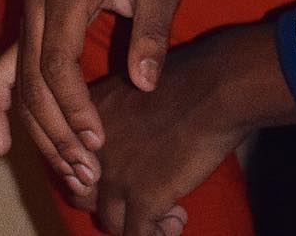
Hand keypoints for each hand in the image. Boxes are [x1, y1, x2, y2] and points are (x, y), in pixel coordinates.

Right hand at [0, 0, 184, 188]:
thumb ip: (152, 30)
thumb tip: (144, 84)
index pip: (56, 64)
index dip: (73, 107)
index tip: (97, 138)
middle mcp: (37, 4)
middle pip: (31, 82)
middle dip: (56, 130)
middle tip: (86, 168)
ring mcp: (28, 12)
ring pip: (18, 82)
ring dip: (37, 127)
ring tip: (66, 166)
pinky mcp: (30, 19)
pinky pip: (5, 68)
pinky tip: (2, 142)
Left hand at [67, 24, 295, 235]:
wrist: (221, 85)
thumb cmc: (194, 75)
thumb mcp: (139, 85)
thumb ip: (123, 117)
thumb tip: (130, 144)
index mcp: (89, 116)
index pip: (74, 161)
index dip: (101, 174)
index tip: (129, 174)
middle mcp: (91, 149)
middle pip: (83, 194)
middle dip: (113, 201)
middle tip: (140, 198)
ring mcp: (116, 176)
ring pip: (110, 221)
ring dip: (140, 222)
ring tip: (170, 214)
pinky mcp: (142, 199)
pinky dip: (159, 234)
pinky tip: (178, 221)